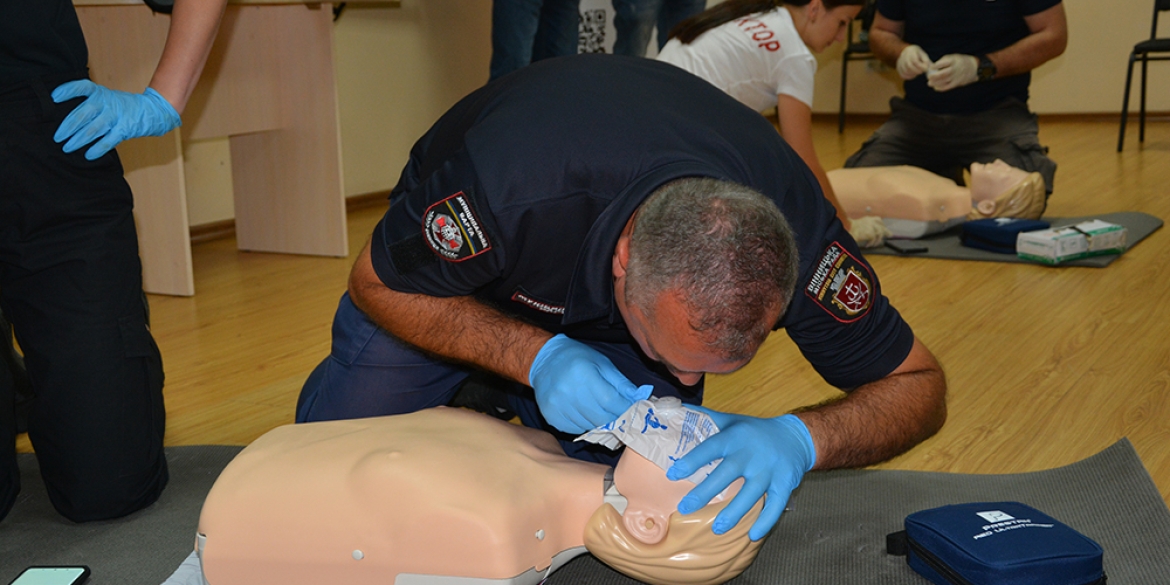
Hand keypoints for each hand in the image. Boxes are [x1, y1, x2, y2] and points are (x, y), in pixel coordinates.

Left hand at [52, 80, 180, 159]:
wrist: (151, 110)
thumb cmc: (122, 106)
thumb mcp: (106, 98)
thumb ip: (88, 104)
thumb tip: (66, 121)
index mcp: (100, 93)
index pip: (81, 87)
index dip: (67, 91)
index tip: (54, 97)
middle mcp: (107, 103)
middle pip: (83, 114)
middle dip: (68, 127)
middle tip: (57, 137)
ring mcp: (116, 116)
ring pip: (93, 129)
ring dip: (78, 140)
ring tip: (67, 148)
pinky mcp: (125, 129)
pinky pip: (108, 141)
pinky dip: (97, 149)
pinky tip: (88, 155)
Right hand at [528, 334, 652, 433]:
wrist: (544, 360)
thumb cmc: (577, 359)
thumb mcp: (602, 363)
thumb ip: (621, 383)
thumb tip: (638, 400)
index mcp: (584, 374)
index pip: (611, 401)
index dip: (626, 409)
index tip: (634, 412)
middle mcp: (568, 391)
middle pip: (601, 418)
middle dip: (616, 419)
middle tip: (621, 416)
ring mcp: (557, 406)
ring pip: (589, 426)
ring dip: (599, 422)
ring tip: (599, 410)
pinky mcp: (550, 416)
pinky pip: (575, 429)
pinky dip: (584, 424)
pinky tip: (583, 412)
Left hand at [667, 408, 814, 540]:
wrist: (796, 436)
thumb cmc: (755, 431)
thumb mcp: (732, 420)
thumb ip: (706, 418)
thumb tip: (675, 409)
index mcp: (736, 437)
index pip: (710, 448)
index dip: (692, 461)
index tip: (672, 474)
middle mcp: (752, 454)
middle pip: (726, 474)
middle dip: (705, 492)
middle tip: (685, 508)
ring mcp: (769, 470)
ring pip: (751, 494)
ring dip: (734, 513)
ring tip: (716, 528)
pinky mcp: (785, 483)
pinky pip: (776, 505)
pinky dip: (766, 521)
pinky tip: (753, 535)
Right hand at [849, 216, 892, 248]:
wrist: (843, 231)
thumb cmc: (846, 230)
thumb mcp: (857, 227)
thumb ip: (864, 228)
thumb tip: (871, 234)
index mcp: (866, 219)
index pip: (878, 220)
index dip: (882, 225)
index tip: (884, 229)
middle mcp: (870, 221)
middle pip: (881, 227)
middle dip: (886, 232)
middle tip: (890, 235)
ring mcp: (870, 226)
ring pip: (879, 233)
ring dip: (877, 240)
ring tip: (873, 245)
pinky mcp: (870, 232)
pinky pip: (874, 239)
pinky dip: (871, 243)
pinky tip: (867, 245)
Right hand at [896, 45, 932, 79]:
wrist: (906, 52)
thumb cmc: (918, 54)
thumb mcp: (923, 55)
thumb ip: (927, 61)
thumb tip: (930, 69)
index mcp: (911, 51)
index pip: (914, 60)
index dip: (920, 66)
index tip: (925, 69)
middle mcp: (903, 56)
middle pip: (909, 66)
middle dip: (917, 71)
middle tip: (921, 72)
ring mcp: (899, 62)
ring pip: (905, 71)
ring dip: (913, 74)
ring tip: (917, 72)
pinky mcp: (898, 68)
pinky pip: (902, 75)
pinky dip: (909, 76)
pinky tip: (913, 75)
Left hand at [926, 54, 978, 91]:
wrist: (973, 66)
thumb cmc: (958, 61)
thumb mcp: (952, 57)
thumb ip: (942, 61)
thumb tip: (930, 68)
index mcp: (954, 60)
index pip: (943, 63)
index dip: (936, 66)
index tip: (931, 67)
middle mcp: (955, 69)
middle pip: (944, 74)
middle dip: (934, 76)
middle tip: (928, 77)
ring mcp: (957, 76)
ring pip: (945, 81)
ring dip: (935, 83)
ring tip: (929, 83)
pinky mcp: (957, 83)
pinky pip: (948, 87)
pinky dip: (940, 88)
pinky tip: (935, 87)